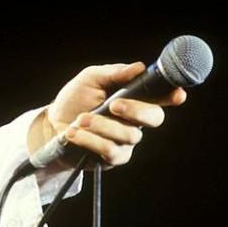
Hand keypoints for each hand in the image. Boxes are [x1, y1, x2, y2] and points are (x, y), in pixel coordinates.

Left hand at [27, 62, 187, 169]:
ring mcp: (126, 142)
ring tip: (81, 119)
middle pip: (154, 118)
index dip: (172, 95)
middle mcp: (135, 120)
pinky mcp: (112, 159)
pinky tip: (74, 133)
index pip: (161, 96)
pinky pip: (110, 151)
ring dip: (102, 125)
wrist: (50, 125)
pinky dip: (90, 140)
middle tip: (114, 105)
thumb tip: (138, 67)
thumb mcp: (90, 79)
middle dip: (136, 110)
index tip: (177, 95)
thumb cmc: (74, 100)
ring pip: (129, 135)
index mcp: (135, 98)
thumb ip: (114, 73)